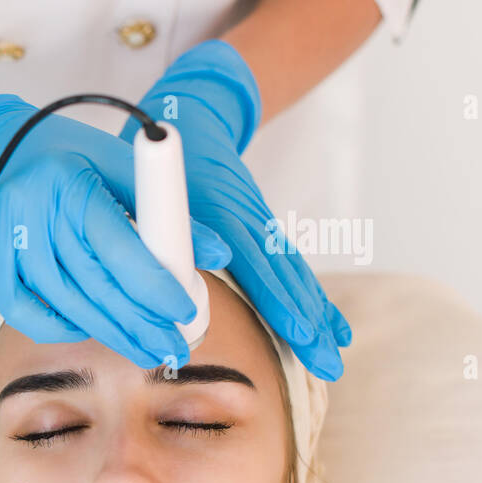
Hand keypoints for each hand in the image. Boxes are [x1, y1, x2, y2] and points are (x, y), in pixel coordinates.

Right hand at [0, 93, 232, 369]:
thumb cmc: (57, 152)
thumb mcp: (112, 161)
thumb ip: (162, 206)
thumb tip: (215, 253)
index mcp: (68, 186)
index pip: (119, 249)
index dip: (153, 287)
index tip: (183, 313)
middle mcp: (32, 219)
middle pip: (95, 287)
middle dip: (140, 325)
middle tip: (174, 349)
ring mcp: (3, 248)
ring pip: (66, 306)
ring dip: (110, 334)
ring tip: (145, 351)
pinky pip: (27, 315)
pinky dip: (62, 328)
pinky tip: (90, 331)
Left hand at [118, 39, 351, 380]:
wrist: (197, 117)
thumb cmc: (159, 159)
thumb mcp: (146, 183)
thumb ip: (152, 225)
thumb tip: (154, 276)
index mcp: (220, 212)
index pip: (256, 260)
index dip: (276, 295)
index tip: (296, 328)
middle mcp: (249, 219)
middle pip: (285, 276)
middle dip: (308, 322)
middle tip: (328, 365)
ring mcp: (262, 224)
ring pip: (294, 275)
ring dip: (316, 318)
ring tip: (334, 357)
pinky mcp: (266, 230)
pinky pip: (293, 270)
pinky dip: (314, 301)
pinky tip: (334, 331)